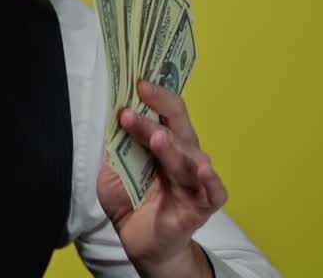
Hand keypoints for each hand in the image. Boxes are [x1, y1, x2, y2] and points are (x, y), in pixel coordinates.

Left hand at [98, 80, 229, 277]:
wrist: (139, 242)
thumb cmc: (129, 200)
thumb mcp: (112, 169)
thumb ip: (114, 146)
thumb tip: (108, 114)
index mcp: (166, 142)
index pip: (166, 112)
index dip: (155, 95)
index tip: (137, 81)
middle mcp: (184, 156)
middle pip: (177, 127)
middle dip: (159, 109)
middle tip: (139, 95)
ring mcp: (194, 181)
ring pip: (188, 156)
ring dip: (171, 146)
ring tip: (156, 137)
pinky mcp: (201, 207)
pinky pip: (214, 192)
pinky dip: (211, 180)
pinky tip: (203, 170)